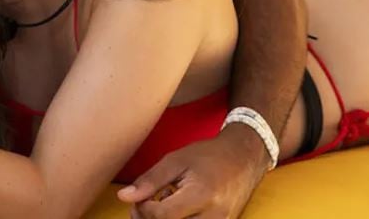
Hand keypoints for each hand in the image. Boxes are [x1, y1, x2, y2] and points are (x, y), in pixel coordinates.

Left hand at [117, 126, 268, 217]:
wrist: (244, 158)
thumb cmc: (209, 155)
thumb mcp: (175, 160)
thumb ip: (150, 181)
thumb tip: (124, 197)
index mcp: (201, 194)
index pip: (162, 216)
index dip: (142, 210)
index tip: (138, 198)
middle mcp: (214, 215)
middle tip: (142, 207)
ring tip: (158, 209)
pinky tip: (174, 213)